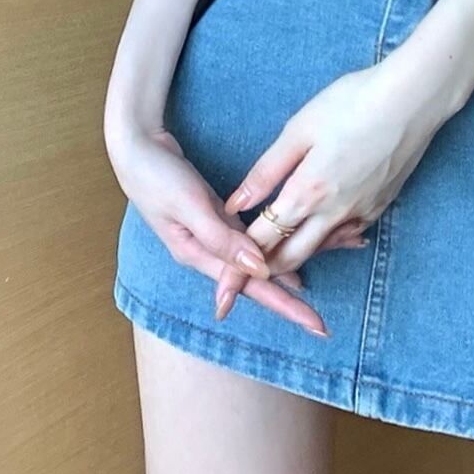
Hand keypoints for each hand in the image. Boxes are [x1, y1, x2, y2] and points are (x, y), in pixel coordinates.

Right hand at [110, 123, 351, 336]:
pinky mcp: (222, 218)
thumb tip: (258, 268)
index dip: (286, 306)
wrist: (136, 148)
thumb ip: (221, 237)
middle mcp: (212, 252)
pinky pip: (258, 235)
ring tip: (336, 260)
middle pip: (262, 280)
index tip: (316, 325)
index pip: (252, 289)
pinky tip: (303, 239)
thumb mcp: (188, 204)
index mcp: (201, 255)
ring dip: (298, 260)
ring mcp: (218, 236)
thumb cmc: (155, 176)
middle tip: (327, 321)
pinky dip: (282, 237)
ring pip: (264, 257)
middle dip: (295, 299)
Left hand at [212, 56, 449, 324]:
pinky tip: (321, 227)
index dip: (237, 267)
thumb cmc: (353, 102)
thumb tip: (235, 204)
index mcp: (307, 193)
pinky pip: (347, 233)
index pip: (262, 242)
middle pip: (290, 258)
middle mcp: (334, 212)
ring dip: (296, 256)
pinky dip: (328, 238)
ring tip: (275, 257)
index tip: (220, 292)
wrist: (414, 99)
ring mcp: (361, 212)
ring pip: (320, 248)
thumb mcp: (300, 129)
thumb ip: (266, 171)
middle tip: (242, 279)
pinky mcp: (381, 205)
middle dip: (264, 272)